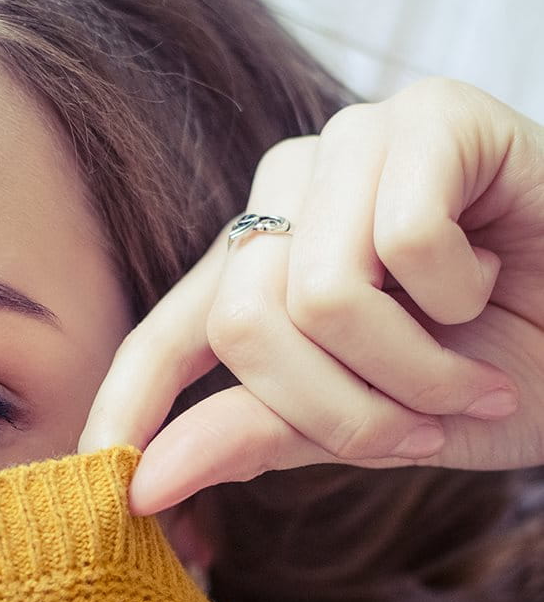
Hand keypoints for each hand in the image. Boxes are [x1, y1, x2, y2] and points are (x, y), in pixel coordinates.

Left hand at [78, 78, 543, 516]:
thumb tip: (141, 482)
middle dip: (344, 410)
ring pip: (320, 294)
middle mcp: (287, 191)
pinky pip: (405, 242)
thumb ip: (255, 433)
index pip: (170, 331)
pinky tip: (496, 276)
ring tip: (470, 374)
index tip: (104, 476)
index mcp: (259, 260)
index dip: (131, 401)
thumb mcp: (365, 423)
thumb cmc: (497, 371)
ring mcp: (350, 147)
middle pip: (245, 325)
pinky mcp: (428, 120)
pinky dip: (462, 294)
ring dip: (413, 369)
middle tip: (422, 429)